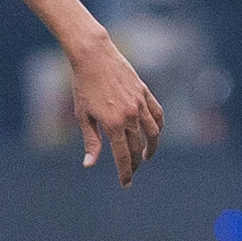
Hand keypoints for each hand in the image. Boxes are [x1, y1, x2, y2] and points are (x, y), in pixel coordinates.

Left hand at [70, 27, 163, 185]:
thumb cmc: (83, 86)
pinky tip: (154, 134)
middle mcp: (130, 116)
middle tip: (132, 171)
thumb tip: (89, 165)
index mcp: (112, 124)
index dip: (125, 173)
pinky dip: (158, 127)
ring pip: (154, 133)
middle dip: (135, 162)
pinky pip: (158, 115)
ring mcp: (140, 104)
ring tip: (145, 156)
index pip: (123, 156)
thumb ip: (91, 141)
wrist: (94, 56)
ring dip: (151, 148)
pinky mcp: (145, 93)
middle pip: (138, 147)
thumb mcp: (82, 115)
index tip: (126, 184)